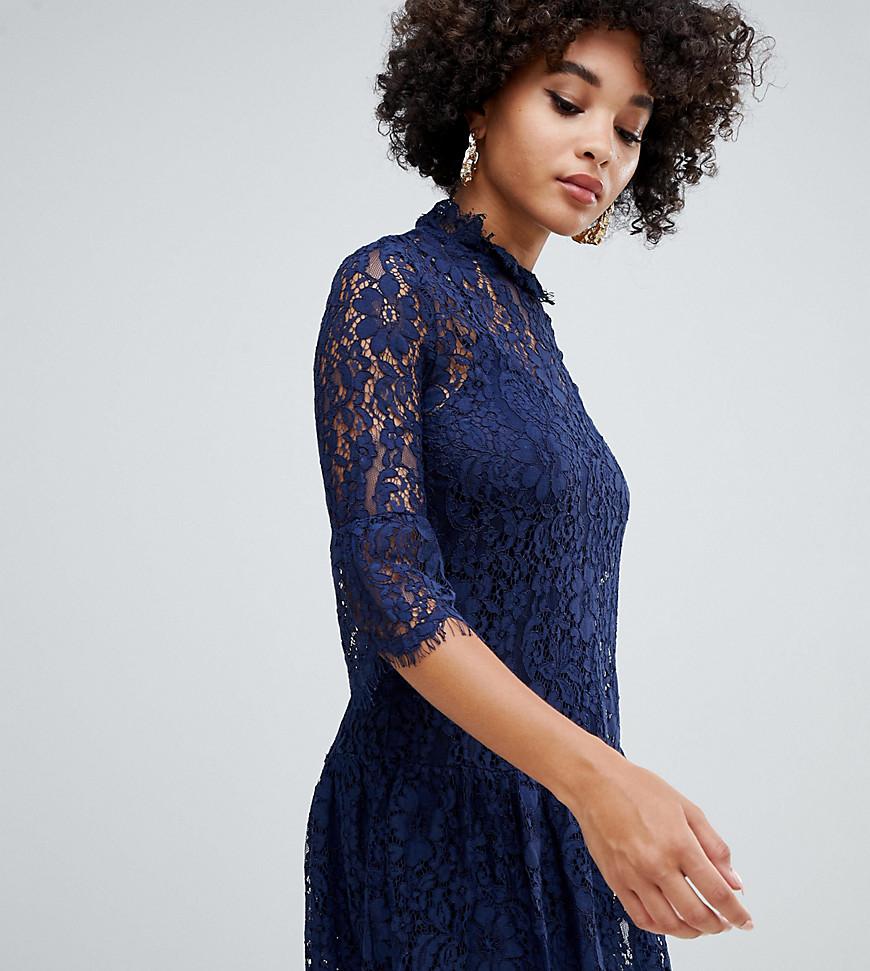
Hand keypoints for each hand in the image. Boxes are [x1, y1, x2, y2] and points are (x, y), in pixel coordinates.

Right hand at [566, 749, 753, 938]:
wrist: (596, 784)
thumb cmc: (639, 789)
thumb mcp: (687, 809)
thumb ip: (714, 847)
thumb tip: (734, 881)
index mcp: (679, 843)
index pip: (717, 892)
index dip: (736, 914)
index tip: (745, 921)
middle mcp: (656, 864)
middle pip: (695, 914)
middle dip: (717, 926)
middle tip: (724, 923)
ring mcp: (634, 876)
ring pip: (669, 923)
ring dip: (692, 932)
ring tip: (701, 926)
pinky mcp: (616, 881)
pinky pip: (641, 918)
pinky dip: (661, 928)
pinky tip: (671, 922)